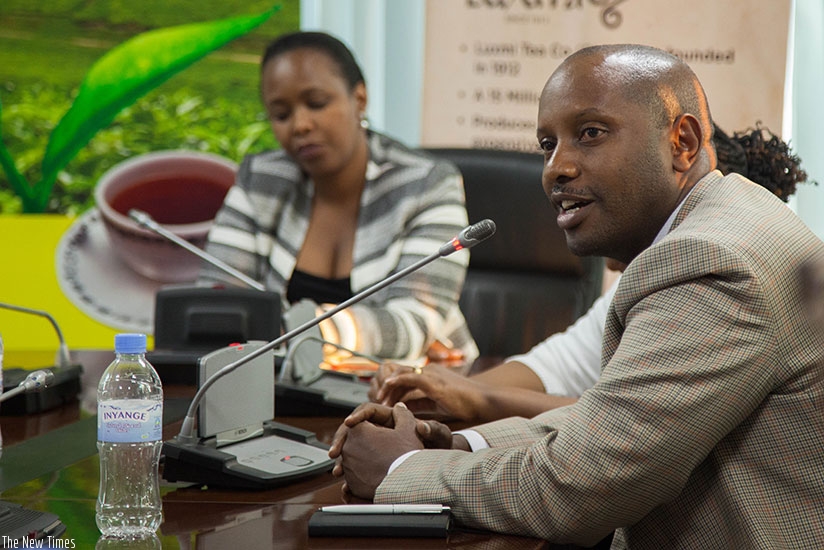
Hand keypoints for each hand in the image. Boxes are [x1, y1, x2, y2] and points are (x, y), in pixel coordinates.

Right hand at [329, 403, 452, 474]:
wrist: (438, 463)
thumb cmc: (439, 444)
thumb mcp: (438, 435)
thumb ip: (432, 428)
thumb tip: (420, 423)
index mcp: (392, 416)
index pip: (368, 409)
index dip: (357, 415)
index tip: (349, 424)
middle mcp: (382, 427)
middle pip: (354, 428)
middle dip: (342, 439)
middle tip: (335, 452)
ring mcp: (376, 442)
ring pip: (352, 446)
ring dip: (343, 457)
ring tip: (337, 469)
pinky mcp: (373, 458)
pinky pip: (356, 460)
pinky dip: (349, 469)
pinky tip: (344, 480)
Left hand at [332, 402, 423, 499]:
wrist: (407, 485)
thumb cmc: (407, 455)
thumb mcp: (408, 429)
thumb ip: (402, 415)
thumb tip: (399, 407)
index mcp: (358, 430)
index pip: (359, 422)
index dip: (369, 424)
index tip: (377, 429)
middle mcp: (348, 448)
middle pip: (354, 441)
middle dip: (365, 442)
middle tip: (379, 446)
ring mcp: (348, 468)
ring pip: (354, 459)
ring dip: (363, 459)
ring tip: (379, 462)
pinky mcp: (352, 484)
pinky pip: (354, 476)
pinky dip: (363, 474)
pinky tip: (376, 475)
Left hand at [371, 363, 490, 421]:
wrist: (485, 402)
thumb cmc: (466, 406)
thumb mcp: (437, 405)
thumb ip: (420, 404)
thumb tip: (402, 409)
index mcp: (431, 375)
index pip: (404, 378)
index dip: (391, 389)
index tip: (382, 402)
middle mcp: (430, 370)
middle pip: (399, 374)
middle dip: (386, 387)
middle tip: (377, 402)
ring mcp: (432, 374)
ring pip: (401, 374)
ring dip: (388, 387)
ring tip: (380, 401)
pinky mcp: (434, 381)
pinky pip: (409, 377)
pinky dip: (395, 382)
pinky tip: (386, 389)